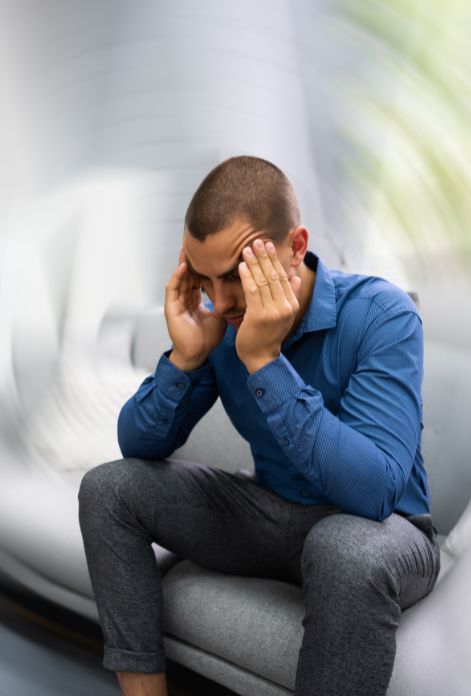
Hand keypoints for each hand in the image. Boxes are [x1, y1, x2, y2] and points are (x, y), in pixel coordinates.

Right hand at [164, 248, 226, 366]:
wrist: (198, 353)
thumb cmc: (207, 338)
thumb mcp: (220, 316)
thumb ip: (225, 303)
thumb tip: (240, 291)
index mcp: (195, 300)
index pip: (198, 278)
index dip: (204, 266)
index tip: (212, 253)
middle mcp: (184, 299)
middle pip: (187, 274)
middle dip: (192, 260)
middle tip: (197, 243)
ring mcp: (176, 303)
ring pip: (179, 278)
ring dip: (182, 264)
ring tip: (187, 249)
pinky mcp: (171, 309)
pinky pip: (172, 289)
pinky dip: (177, 278)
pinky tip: (183, 268)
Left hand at [235, 239, 301, 372]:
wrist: (261, 357)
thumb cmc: (269, 335)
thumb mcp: (285, 315)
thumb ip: (292, 295)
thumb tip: (296, 277)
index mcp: (292, 304)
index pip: (283, 276)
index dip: (274, 259)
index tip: (267, 245)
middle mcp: (285, 307)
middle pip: (274, 275)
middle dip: (264, 257)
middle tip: (256, 241)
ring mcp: (273, 312)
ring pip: (263, 281)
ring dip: (254, 263)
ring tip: (247, 249)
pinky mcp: (259, 316)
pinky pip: (252, 291)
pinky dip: (247, 277)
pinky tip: (241, 266)